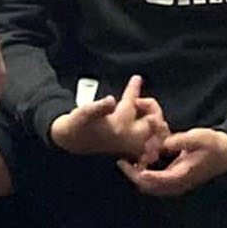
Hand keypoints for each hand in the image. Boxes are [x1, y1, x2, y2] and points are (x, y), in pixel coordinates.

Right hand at [49, 74, 167, 160]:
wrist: (71, 142)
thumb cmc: (76, 126)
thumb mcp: (83, 113)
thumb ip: (98, 107)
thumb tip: (110, 100)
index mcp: (118, 127)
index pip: (130, 103)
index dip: (133, 89)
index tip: (136, 78)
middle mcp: (128, 137)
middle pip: (153, 120)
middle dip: (151, 107)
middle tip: (139, 99)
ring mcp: (131, 145)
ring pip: (155, 132)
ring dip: (154, 119)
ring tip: (146, 111)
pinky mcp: (130, 149)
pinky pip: (151, 142)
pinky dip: (154, 133)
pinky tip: (148, 124)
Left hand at [119, 127, 226, 197]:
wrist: (225, 153)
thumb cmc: (212, 144)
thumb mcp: (198, 137)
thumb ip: (180, 141)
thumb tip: (163, 144)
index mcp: (182, 175)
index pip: (154, 180)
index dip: (137, 173)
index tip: (124, 163)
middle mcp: (177, 184)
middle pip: (147, 187)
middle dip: (133, 175)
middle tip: (121, 161)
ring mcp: (176, 186)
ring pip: (149, 187)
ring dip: (137, 176)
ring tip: (127, 161)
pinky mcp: (174, 182)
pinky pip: (154, 184)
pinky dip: (144, 176)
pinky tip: (139, 162)